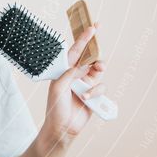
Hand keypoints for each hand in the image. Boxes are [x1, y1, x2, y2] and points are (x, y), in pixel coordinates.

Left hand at [42, 21, 106, 142]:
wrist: (62, 128)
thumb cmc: (55, 107)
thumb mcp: (59, 87)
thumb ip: (72, 74)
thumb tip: (85, 65)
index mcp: (65, 70)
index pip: (75, 51)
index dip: (84, 39)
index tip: (93, 27)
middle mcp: (76, 75)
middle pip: (90, 58)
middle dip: (96, 54)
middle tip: (98, 53)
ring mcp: (86, 84)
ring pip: (98, 71)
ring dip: (98, 69)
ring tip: (98, 69)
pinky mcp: (94, 95)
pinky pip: (101, 87)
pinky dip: (96, 91)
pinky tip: (86, 97)